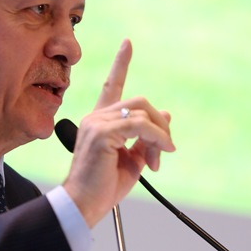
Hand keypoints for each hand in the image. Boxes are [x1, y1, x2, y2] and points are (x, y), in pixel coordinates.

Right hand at [63, 39, 174, 227]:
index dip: (121, 64)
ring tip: (159, 160)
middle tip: (166, 149)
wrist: (84, 205)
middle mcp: (96, 117)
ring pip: (142, 112)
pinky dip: (157, 139)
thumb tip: (167, 116)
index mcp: (100, 121)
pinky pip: (140, 126)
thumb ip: (146, 138)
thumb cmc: (104, 187)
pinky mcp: (102, 133)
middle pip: (139, 101)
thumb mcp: (132, 160)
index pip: (111, 86)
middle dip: (161, 124)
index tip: (128, 44)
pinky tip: (160, 154)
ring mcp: (97, 123)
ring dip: (160, 137)